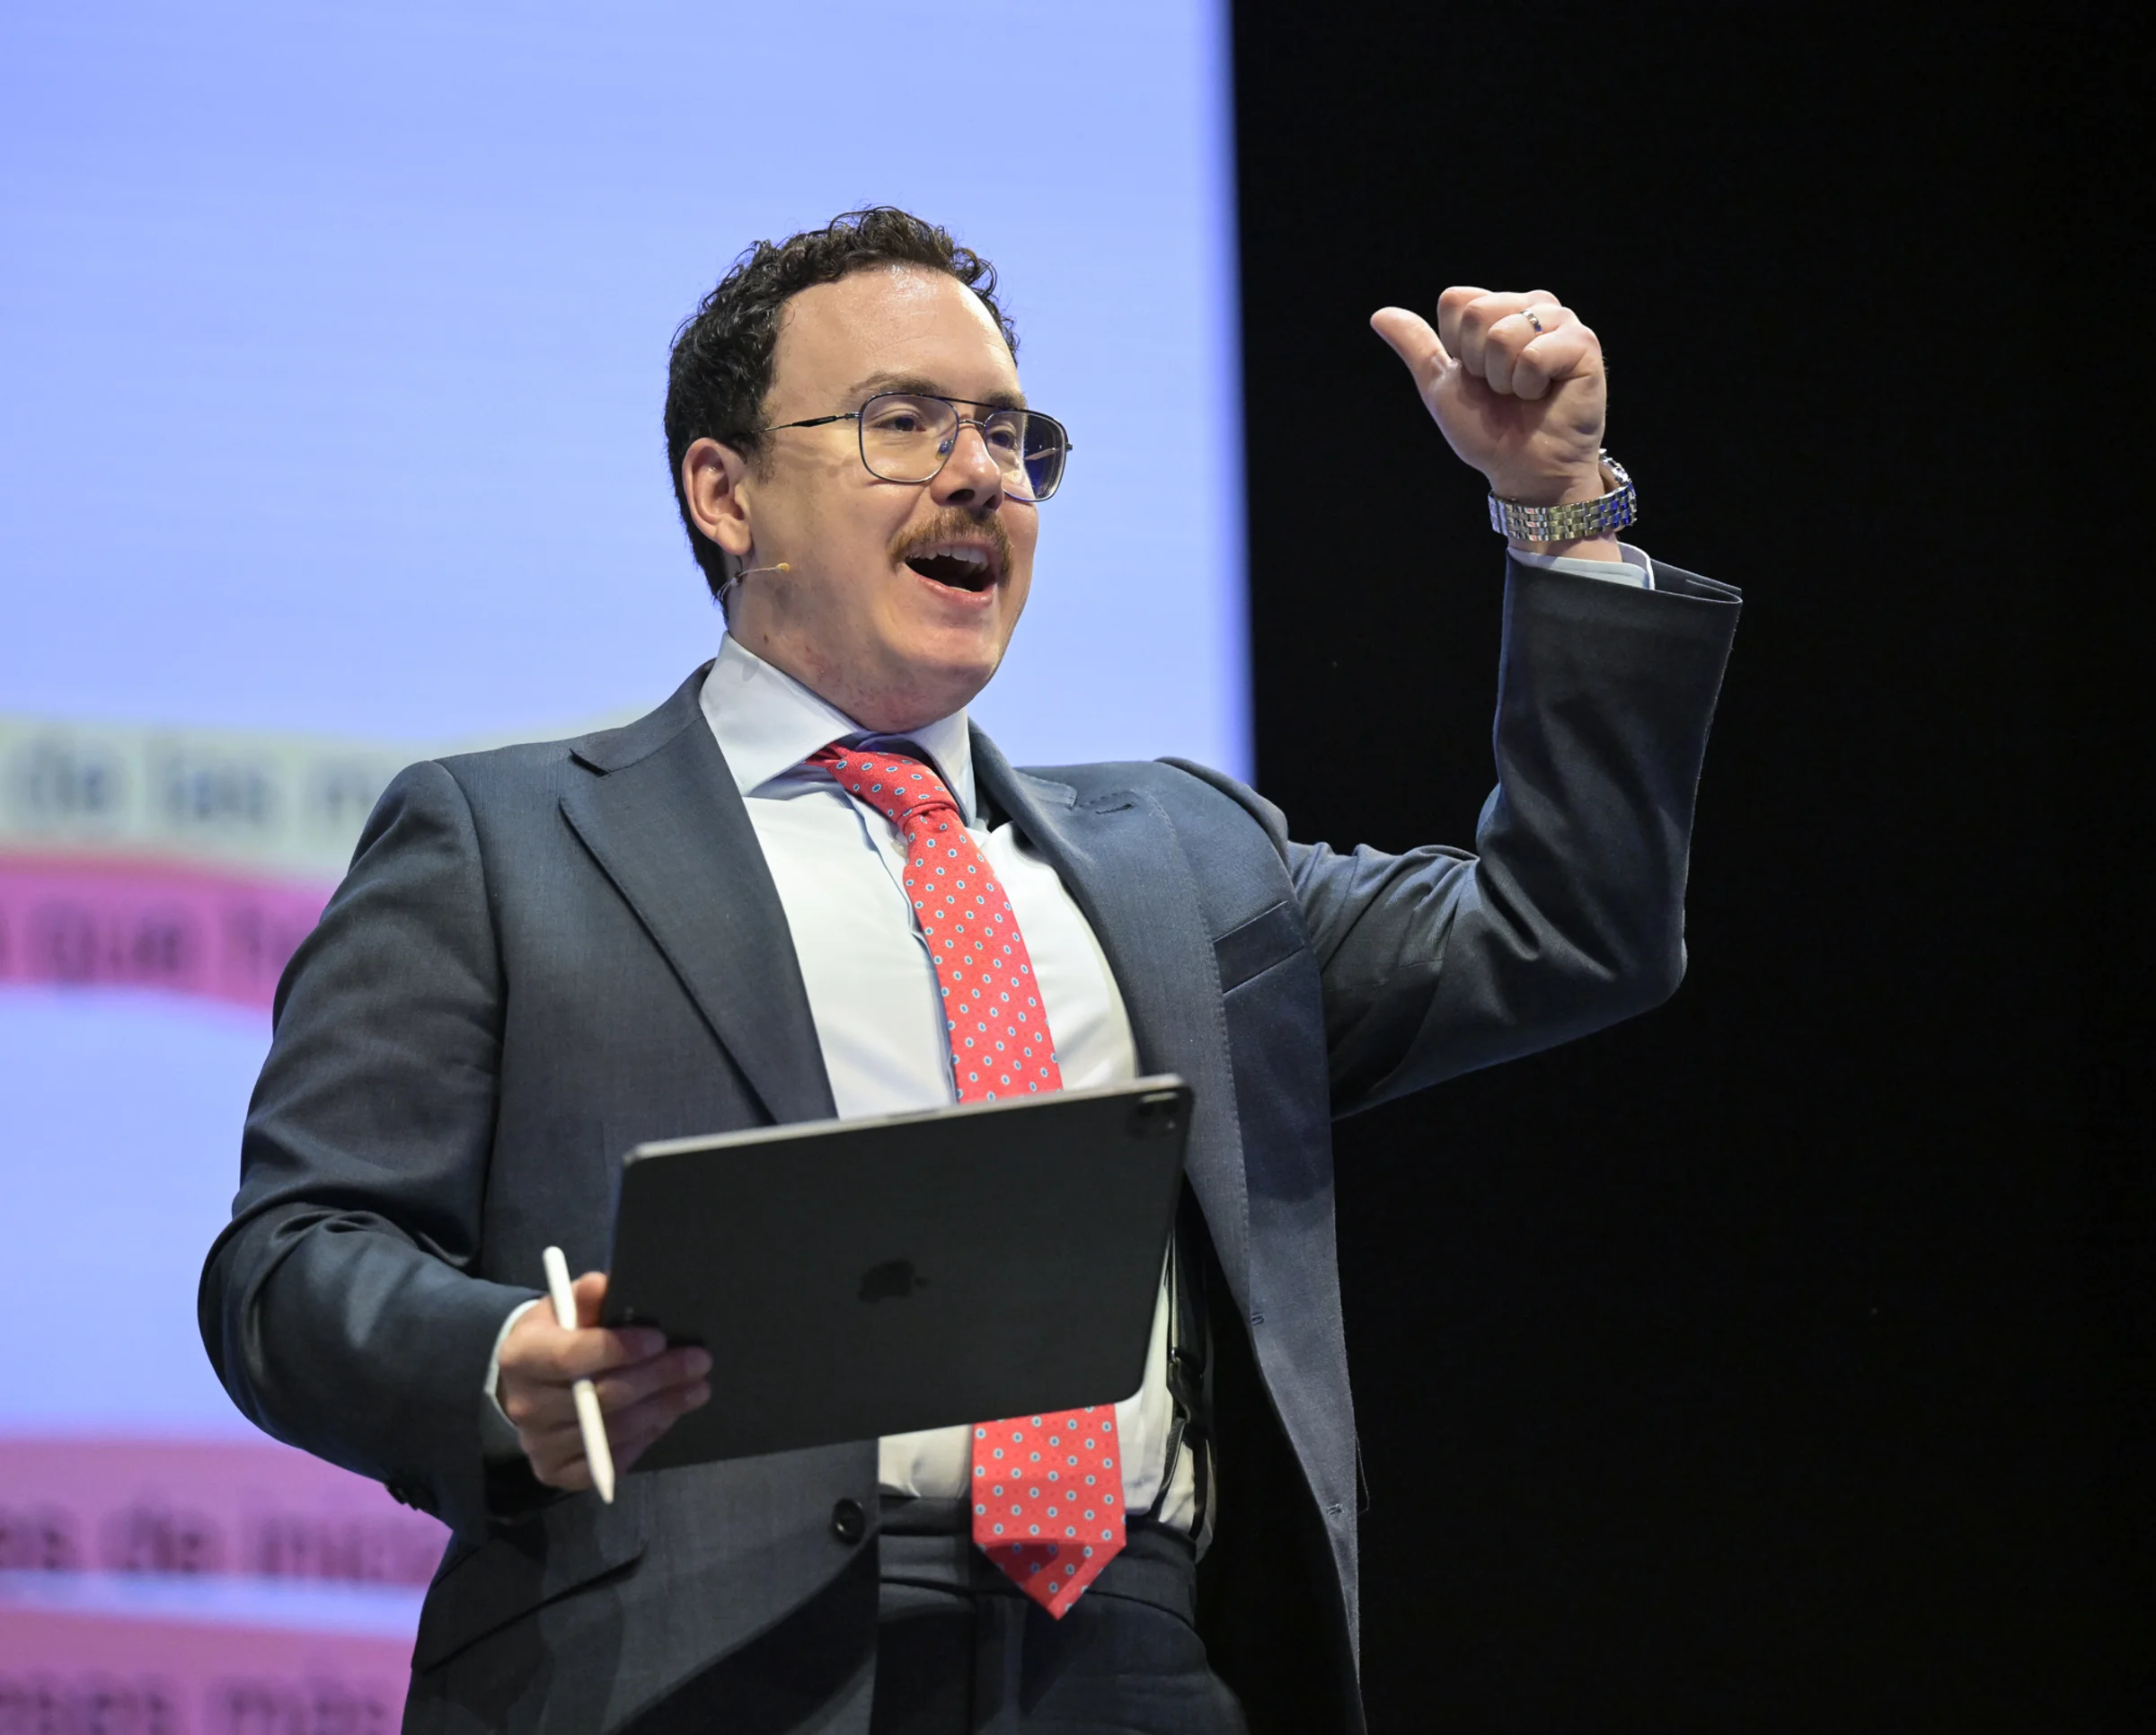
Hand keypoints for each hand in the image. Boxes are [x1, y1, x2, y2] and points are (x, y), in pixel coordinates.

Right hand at [495, 1270, 710, 1490]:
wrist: (529, 1384)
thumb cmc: (556, 1337)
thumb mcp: (564, 1307)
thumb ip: (586, 1296)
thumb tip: (603, 1285)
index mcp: (521, 1357)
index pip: (570, 1357)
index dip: (618, 1349)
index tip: (659, 1338)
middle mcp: (525, 1406)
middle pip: (599, 1398)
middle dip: (657, 1378)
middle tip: (698, 1362)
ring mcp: (539, 1445)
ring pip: (612, 1432)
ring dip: (661, 1409)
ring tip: (697, 1389)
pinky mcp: (556, 1472)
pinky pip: (608, 1463)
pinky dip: (644, 1440)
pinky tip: (666, 1416)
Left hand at [1371, 288, 1608, 507]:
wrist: (1522, 469)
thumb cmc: (1488, 430)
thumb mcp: (1441, 385)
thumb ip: (1416, 346)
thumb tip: (1379, 315)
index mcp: (1500, 309)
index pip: (1456, 300)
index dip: (1455, 347)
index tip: (1475, 375)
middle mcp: (1532, 306)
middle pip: (1476, 312)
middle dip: (1477, 363)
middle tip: (1501, 388)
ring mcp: (1561, 322)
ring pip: (1502, 333)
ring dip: (1503, 378)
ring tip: (1523, 393)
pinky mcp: (1583, 344)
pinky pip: (1532, 353)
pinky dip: (1527, 385)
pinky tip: (1543, 395)